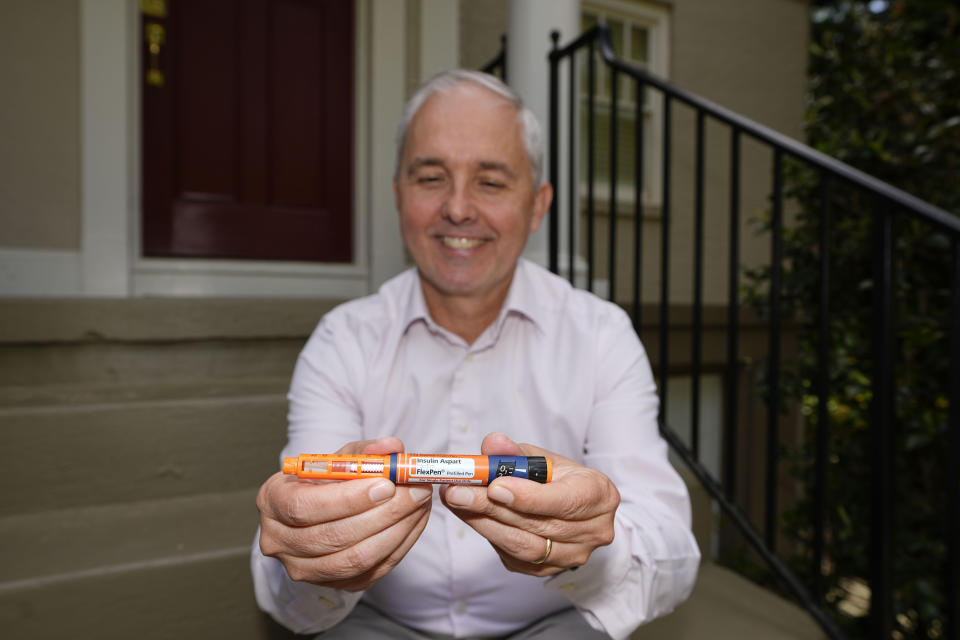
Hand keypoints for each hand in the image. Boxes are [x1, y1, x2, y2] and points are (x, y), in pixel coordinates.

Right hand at [256, 437, 432, 590]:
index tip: (387, 484)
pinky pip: (372, 571)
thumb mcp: (341, 457)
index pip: (304, 507)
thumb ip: (366, 451)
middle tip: (416, 491)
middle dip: (384, 513)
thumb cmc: (327, 480)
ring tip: (420, 504)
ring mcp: (305, 569)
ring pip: (356, 560)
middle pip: (333, 536)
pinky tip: (415, 522)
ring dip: (397, 530)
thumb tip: (392, 447)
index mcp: (272, 501)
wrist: (322, 510)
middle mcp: (279, 541)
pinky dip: (400, 545)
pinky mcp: (333, 585)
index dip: (348, 499)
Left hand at [439, 433, 618, 576]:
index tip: (495, 487)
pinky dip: (489, 536)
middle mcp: (594, 530)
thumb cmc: (558, 478)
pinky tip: (471, 516)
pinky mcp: (550, 570)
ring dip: (484, 523)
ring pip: (524, 546)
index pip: (565, 500)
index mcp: (598, 494)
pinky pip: (515, 558)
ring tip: (456, 502)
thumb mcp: (541, 458)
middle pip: (538, 524)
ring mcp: (573, 555)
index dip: (528, 496)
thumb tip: (491, 444)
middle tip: (457, 491)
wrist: (573, 508)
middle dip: (492, 507)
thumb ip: (515, 452)